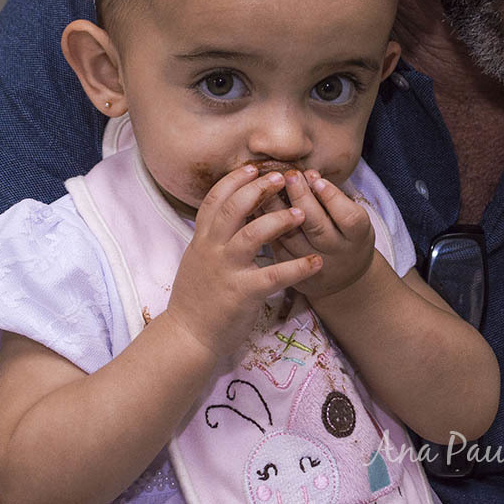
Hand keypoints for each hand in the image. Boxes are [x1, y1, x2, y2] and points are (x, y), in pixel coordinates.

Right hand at [165, 166, 321, 359]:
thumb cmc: (197, 298)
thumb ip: (212, 237)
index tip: (253, 167)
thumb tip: (229, 215)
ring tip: (302, 212)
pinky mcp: (242, 293)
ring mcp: (226, 270)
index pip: (215, 200)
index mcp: (201, 240)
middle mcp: (212, 249)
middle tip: (281, 177)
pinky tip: (316, 262)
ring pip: (252, 234)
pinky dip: (297, 267)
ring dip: (279, 220)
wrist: (188, 336)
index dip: (234, 180)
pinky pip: (274, 275)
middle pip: (233, 208)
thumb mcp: (197, 259)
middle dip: (258, 189)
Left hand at [264, 169, 375, 299]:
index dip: (332, 197)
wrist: (343, 277)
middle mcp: (337, 253)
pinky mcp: (292, 274)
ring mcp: (313, 266)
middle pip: (317, 226)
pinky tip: (258, 205)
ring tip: (268, 185)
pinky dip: (264, 224)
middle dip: (301, 197)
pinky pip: (275, 245)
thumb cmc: (347, 236)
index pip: (348, 217)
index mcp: (358, 237)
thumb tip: (308, 174)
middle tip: (289, 174)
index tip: (315, 177)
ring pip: (291, 236)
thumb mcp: (352, 218)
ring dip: (276, 209)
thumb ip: (334, 199)